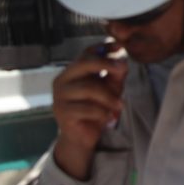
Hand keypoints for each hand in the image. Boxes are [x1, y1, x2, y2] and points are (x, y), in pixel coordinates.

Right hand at [51, 43, 128, 178]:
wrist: (81, 138)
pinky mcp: (62, 112)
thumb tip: (123, 62)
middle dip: (105, 64)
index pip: (85, 53)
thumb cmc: (94, 110)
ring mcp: (60, 96)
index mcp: (72, 72)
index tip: (118, 46)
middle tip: (123, 69)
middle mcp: (62, 80)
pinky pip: (87, 108)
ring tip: (120, 106)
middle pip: (83, 64)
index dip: (102, 48)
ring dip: (108, 97)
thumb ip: (114, 76)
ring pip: (88, 88)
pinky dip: (102, 112)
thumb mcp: (109, 90)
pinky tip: (109, 118)